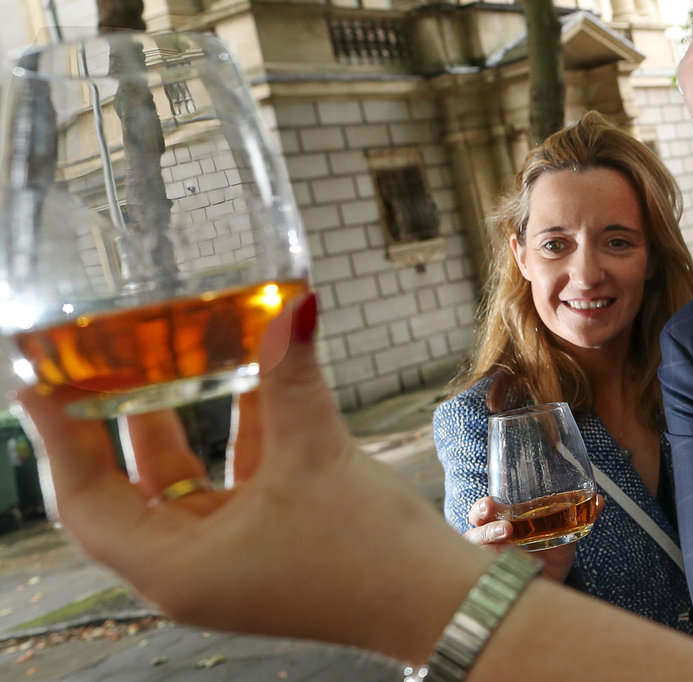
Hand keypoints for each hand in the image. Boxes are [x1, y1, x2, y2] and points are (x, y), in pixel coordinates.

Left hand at [16, 292, 490, 665]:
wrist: (437, 602)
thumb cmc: (367, 558)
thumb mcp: (318, 458)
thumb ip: (292, 380)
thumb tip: (293, 305)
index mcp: (177, 568)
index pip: (87, 500)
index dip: (60, 439)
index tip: (37, 382)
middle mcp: (192, 567)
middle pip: (127, 489)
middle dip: (114, 422)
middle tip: (94, 360)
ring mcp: (231, 556)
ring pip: (183, 481)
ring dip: (178, 423)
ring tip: (163, 357)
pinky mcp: (270, 542)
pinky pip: (233, 480)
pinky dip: (237, 435)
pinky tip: (253, 381)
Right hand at [465, 494, 600, 582]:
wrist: (549, 593)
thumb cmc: (549, 560)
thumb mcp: (564, 538)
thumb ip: (580, 518)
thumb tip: (600, 500)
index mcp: (502, 524)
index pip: (484, 512)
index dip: (483, 506)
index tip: (491, 503)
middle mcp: (490, 542)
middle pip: (474, 525)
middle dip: (479, 514)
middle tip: (490, 510)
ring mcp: (487, 562)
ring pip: (475, 546)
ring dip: (487, 534)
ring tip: (507, 531)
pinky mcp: (491, 580)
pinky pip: (481, 573)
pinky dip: (490, 566)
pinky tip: (504, 562)